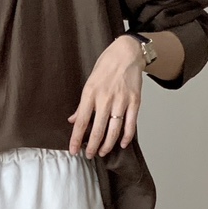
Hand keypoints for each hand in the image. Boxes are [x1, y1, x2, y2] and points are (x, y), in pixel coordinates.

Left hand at [67, 36, 143, 158]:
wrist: (127, 53)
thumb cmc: (106, 67)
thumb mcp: (89, 83)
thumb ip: (82, 104)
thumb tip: (73, 120)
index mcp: (90, 94)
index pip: (80, 122)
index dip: (76, 139)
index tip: (73, 151)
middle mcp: (105, 99)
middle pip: (97, 130)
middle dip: (92, 146)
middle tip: (89, 155)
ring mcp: (121, 101)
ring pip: (114, 130)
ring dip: (108, 145)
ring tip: (103, 152)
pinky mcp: (135, 101)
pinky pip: (131, 124)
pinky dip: (127, 136)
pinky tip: (122, 144)